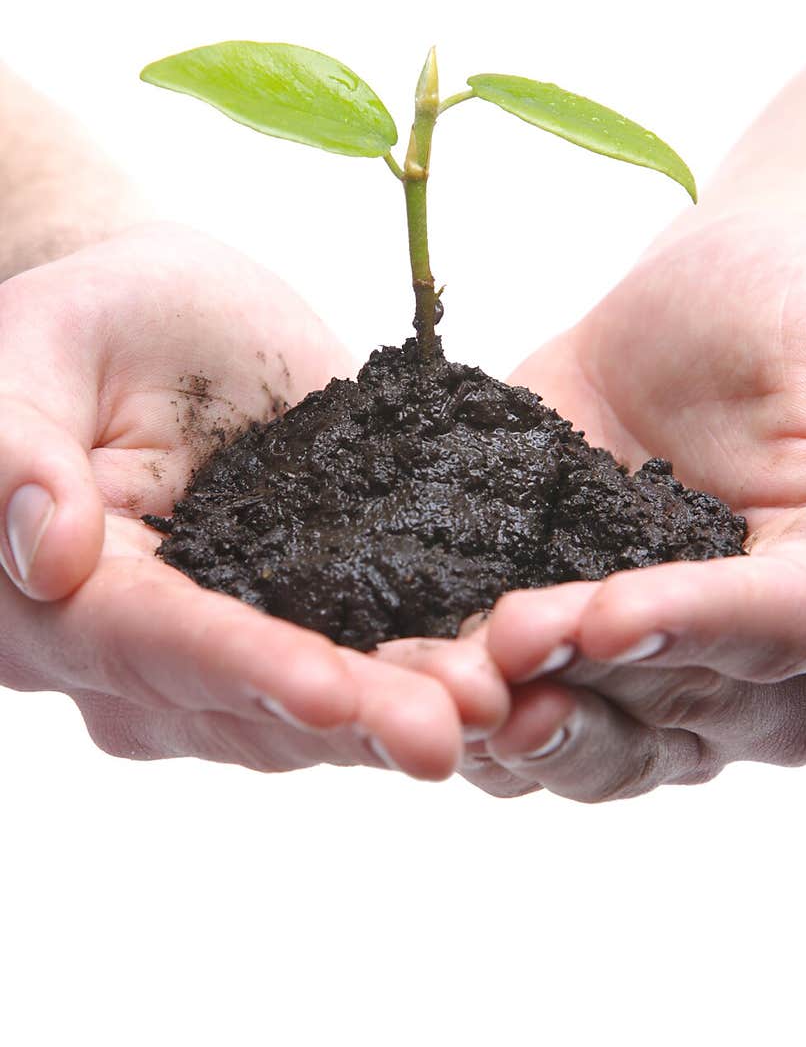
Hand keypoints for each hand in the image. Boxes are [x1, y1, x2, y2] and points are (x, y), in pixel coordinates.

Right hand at [0, 226, 507, 777]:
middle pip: (248, 701)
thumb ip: (16, 446)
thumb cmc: (96, 321)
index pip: (151, 640)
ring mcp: (232, 653)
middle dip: (354, 714)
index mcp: (60, 600)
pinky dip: (438, 670)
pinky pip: (373, 661)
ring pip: (320, 708)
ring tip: (504, 703)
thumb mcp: (40, 346)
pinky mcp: (311, 624)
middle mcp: (141, 658)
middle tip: (456, 725)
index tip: (326, 689)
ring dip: (410, 706)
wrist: (170, 325)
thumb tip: (44, 557)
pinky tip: (515, 674)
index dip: (239, 665)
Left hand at [383, 214, 805, 797]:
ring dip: (511, 723)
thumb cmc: (796, 317)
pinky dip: (454, 700)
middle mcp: (754, 673)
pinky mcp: (562, 654)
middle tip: (500, 653)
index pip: (776, 632)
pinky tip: (395, 676)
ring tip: (437, 687)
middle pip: (672, 710)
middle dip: (580, 686)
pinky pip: (512, 702)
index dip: (692, 627)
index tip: (611, 616)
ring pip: (591, 740)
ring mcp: (652, 677)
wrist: (696, 319)